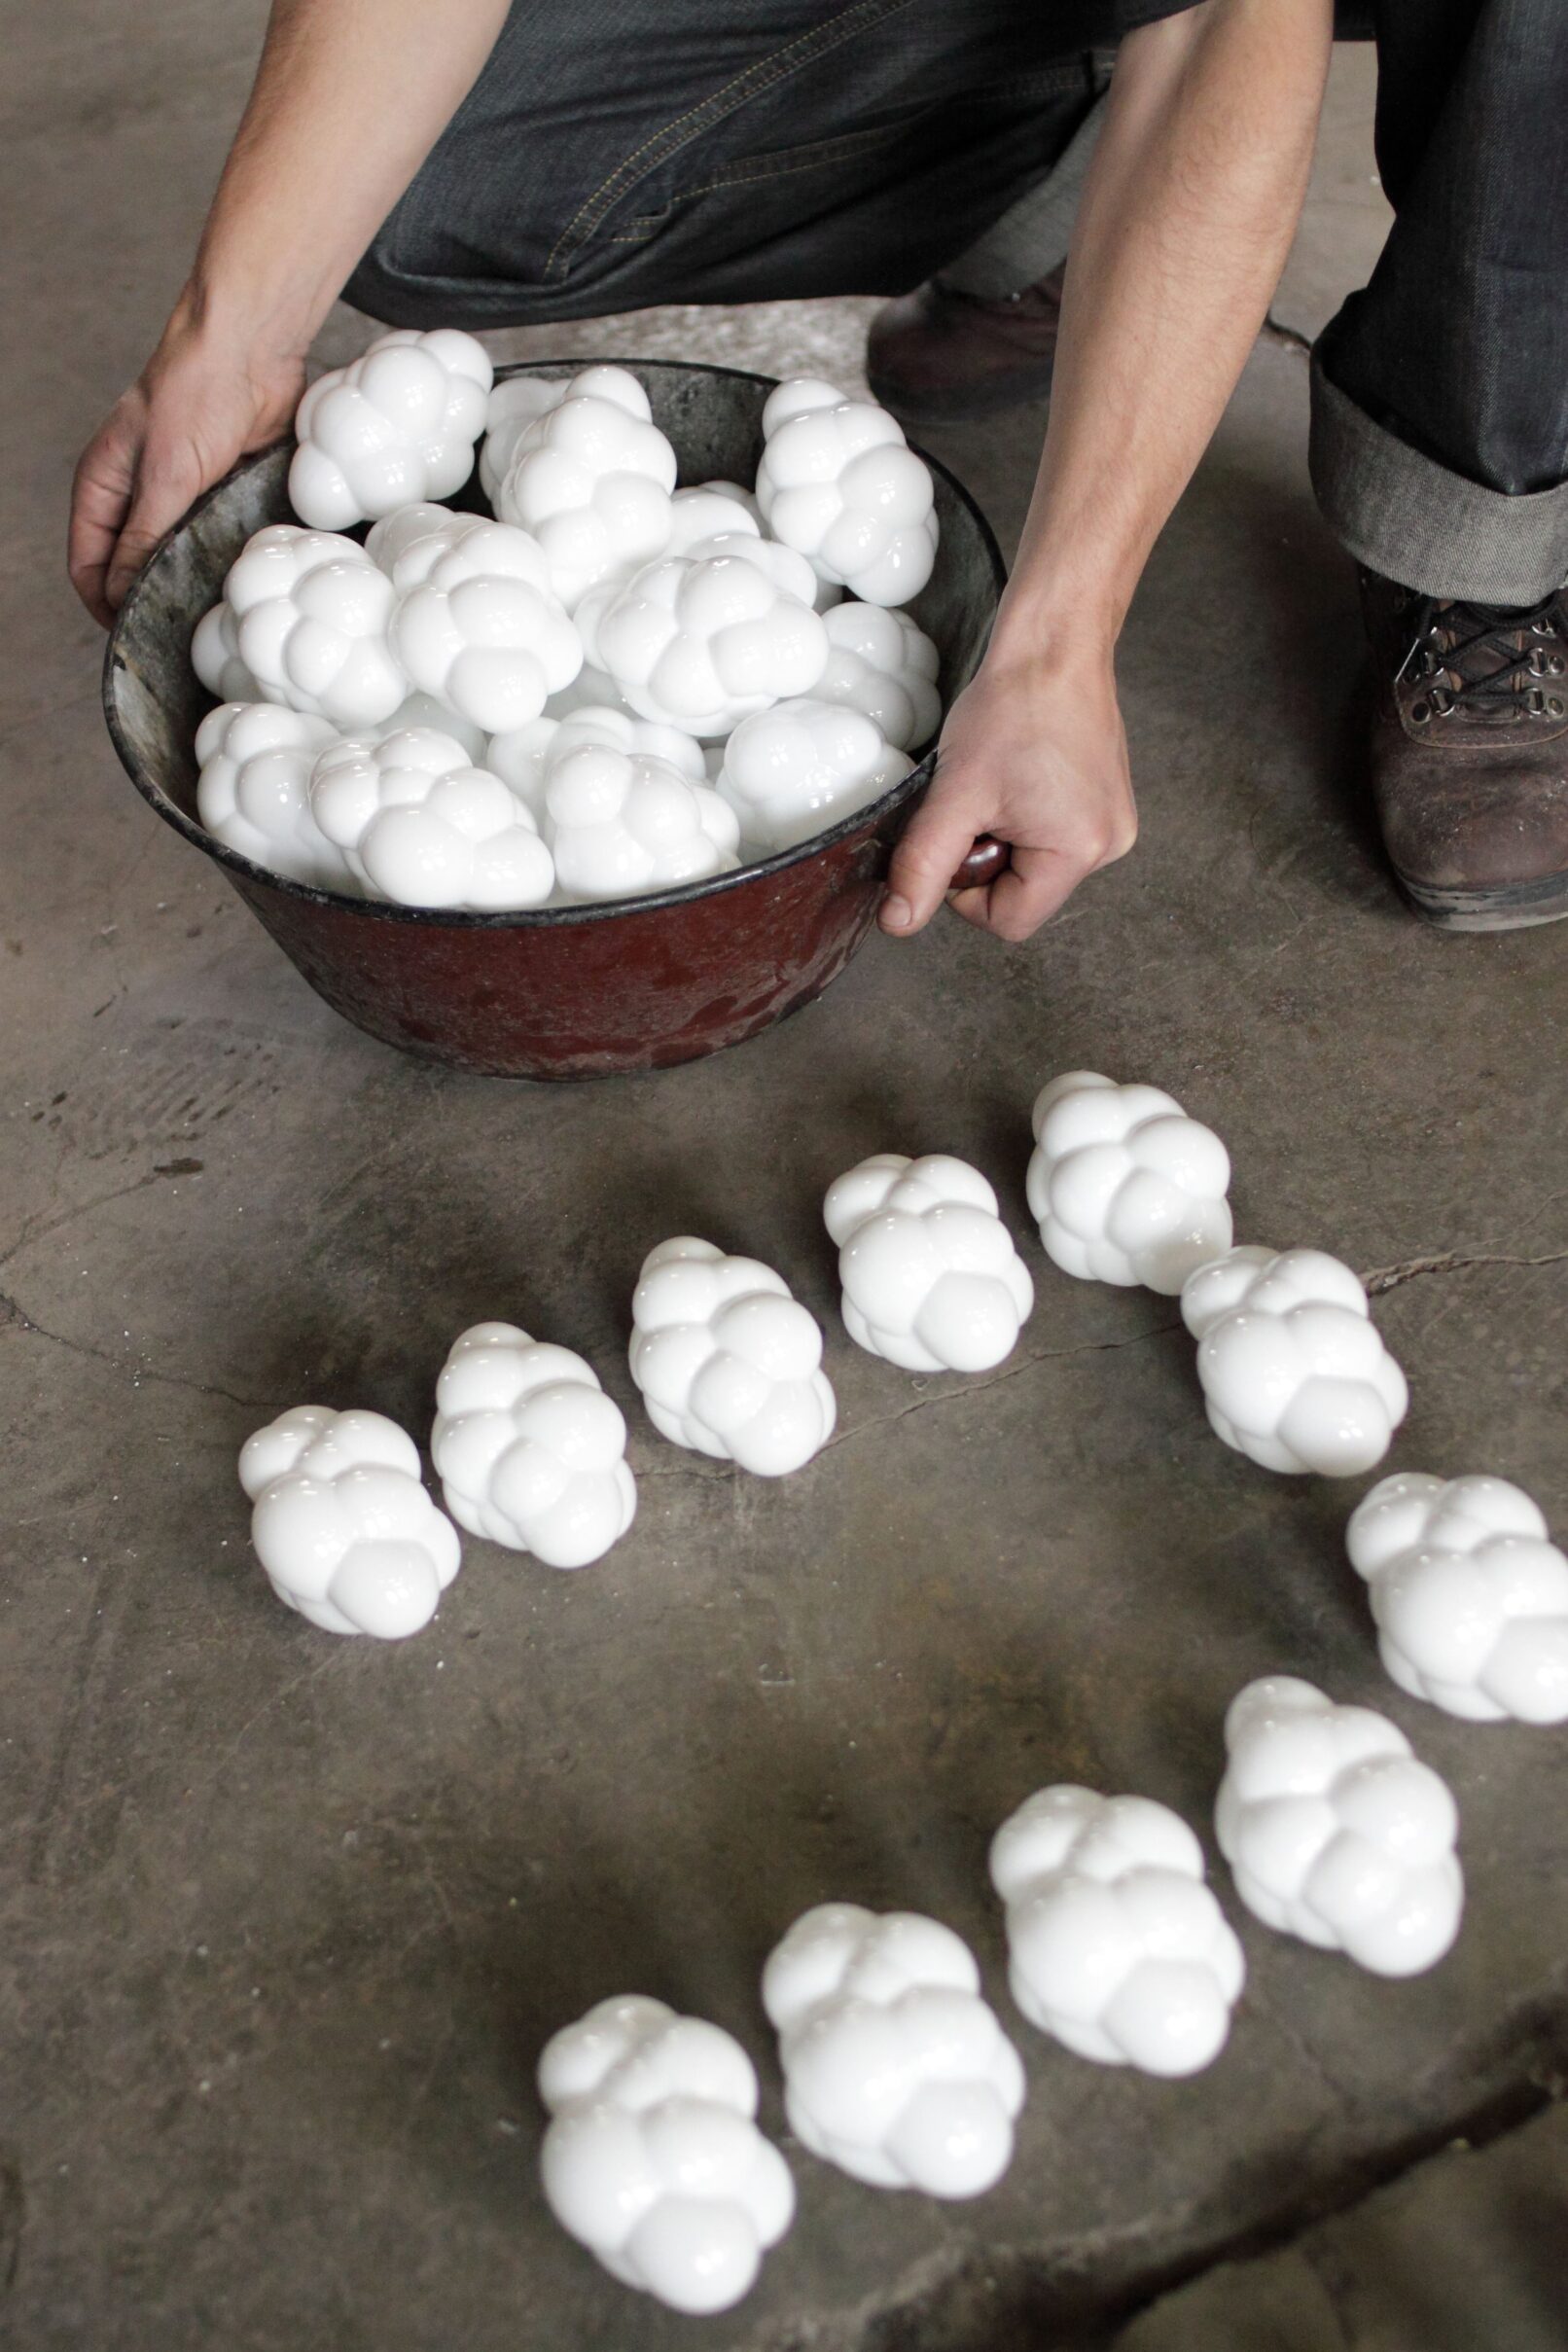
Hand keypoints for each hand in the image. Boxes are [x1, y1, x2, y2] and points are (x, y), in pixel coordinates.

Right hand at [69, 296, 305, 627]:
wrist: (252, 352)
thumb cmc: (195, 393)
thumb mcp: (164, 475)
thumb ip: (143, 537)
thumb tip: (122, 593)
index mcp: (102, 486)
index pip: (87, 565)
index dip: (104, 604)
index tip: (136, 636)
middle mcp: (136, 496)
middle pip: (130, 567)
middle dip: (150, 599)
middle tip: (181, 633)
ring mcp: (178, 497)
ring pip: (175, 557)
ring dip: (190, 582)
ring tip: (211, 610)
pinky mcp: (218, 494)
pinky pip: (215, 540)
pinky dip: (223, 559)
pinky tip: (238, 578)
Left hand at [880, 637, 1136, 942]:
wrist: (1054, 646)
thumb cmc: (1015, 706)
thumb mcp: (955, 794)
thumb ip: (923, 865)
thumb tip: (899, 922)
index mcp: (1079, 851)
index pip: (1009, 920)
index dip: (966, 893)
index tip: (956, 838)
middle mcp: (1109, 846)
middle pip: (1025, 895)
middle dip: (988, 859)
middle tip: (979, 802)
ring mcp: (1114, 825)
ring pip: (1036, 868)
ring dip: (1006, 838)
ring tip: (1002, 783)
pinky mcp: (1109, 805)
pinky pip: (1054, 840)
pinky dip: (1026, 820)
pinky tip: (1021, 777)